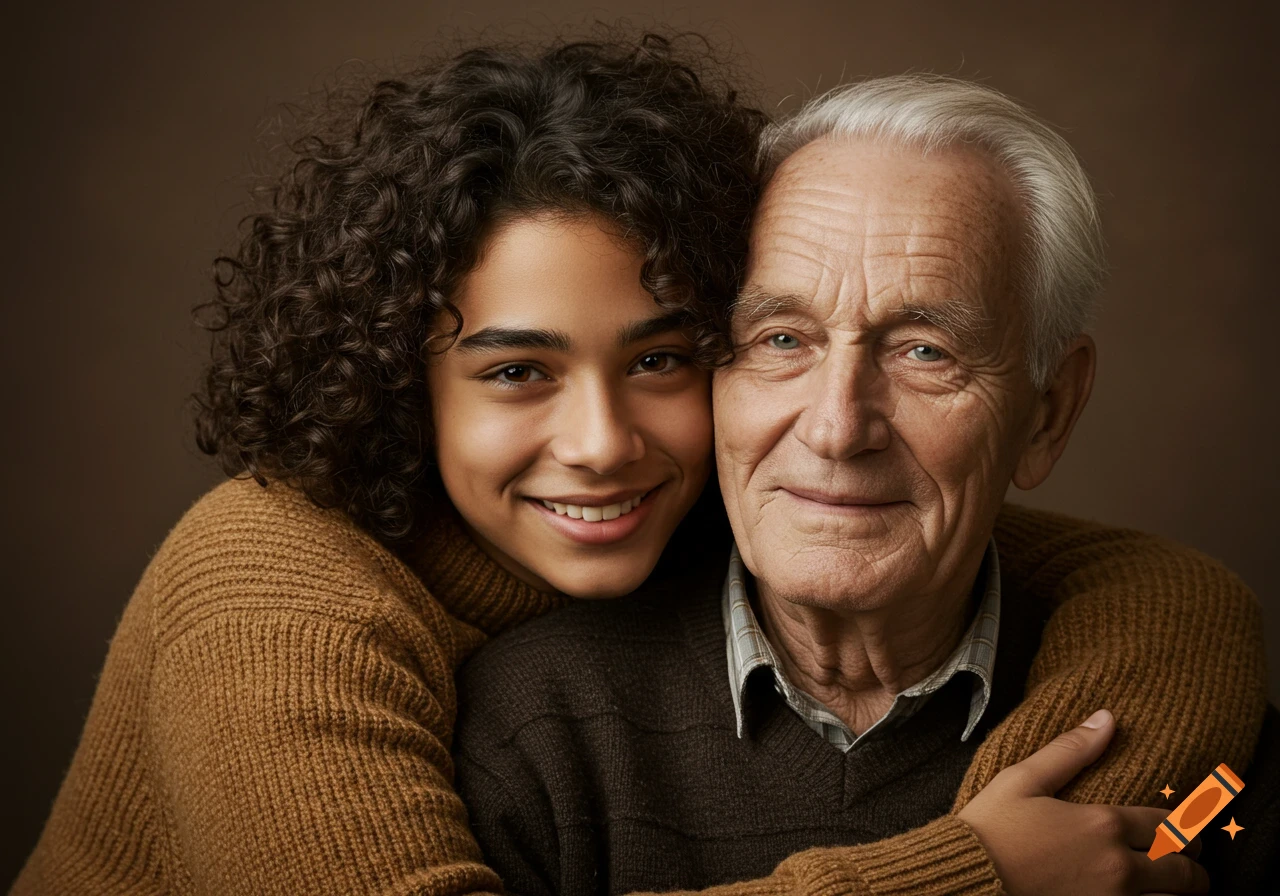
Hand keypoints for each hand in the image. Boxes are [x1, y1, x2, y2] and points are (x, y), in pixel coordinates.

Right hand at [957, 710, 1209, 895]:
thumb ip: (1070, 750)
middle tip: (1191, 860)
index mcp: (1103, 825)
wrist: (966, 881)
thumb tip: (1106, 718)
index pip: (1167, 824)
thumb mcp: (1023, 779)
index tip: (1187, 826)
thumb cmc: (990, 830)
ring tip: (1174, 886)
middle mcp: (1118, 867)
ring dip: (1177, 892)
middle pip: (1181, 869)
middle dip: (1194, 864)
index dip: (1184, 824)